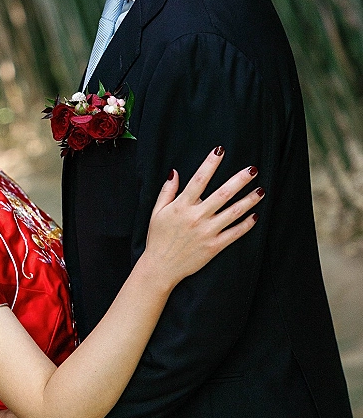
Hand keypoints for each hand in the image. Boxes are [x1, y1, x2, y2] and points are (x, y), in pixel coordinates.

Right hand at [144, 146, 263, 287]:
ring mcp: (207, 232)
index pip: (199, 179)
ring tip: (261, 190)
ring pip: (233, 213)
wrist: (160, 267)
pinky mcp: (214, 247)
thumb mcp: (157, 212)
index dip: (210, 163)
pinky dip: (246, 225)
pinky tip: (255, 216)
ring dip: (248, 200)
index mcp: (182, 206)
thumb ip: (167, 191)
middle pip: (223, 194)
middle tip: (253, 169)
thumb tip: (175, 172)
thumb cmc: (158, 238)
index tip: (220, 150)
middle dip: (239, 180)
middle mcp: (197, 217)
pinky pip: (234, 234)